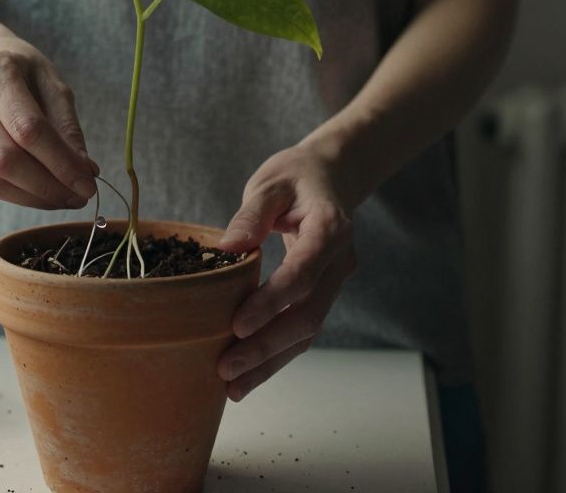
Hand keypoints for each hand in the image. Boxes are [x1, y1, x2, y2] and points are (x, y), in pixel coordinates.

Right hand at [0, 38, 97, 209]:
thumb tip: (84, 172)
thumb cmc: (16, 69)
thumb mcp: (50, 80)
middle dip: (47, 187)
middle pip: (4, 159)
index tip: (89, 183)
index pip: (28, 128)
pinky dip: (17, 195)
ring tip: (63, 197)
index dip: (61, 162)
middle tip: (79, 197)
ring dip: (33, 198)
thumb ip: (67, 125)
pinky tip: (40, 192)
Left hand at [215, 139, 356, 401]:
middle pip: (308, 314)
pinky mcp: (322, 294)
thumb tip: (229, 248)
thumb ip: (252, 214)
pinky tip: (247, 377)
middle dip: (267, 346)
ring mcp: (335, 282)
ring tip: (233, 388)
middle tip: (226, 368)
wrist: (332, 178)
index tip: (237, 325)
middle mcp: (339, 262)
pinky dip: (276, 355)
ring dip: (271, 362)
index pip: (303, 273)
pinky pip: (303, 330)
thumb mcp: (271, 183)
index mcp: (330, 229)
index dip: (272, 302)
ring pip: (308, 332)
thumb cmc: (296, 178)